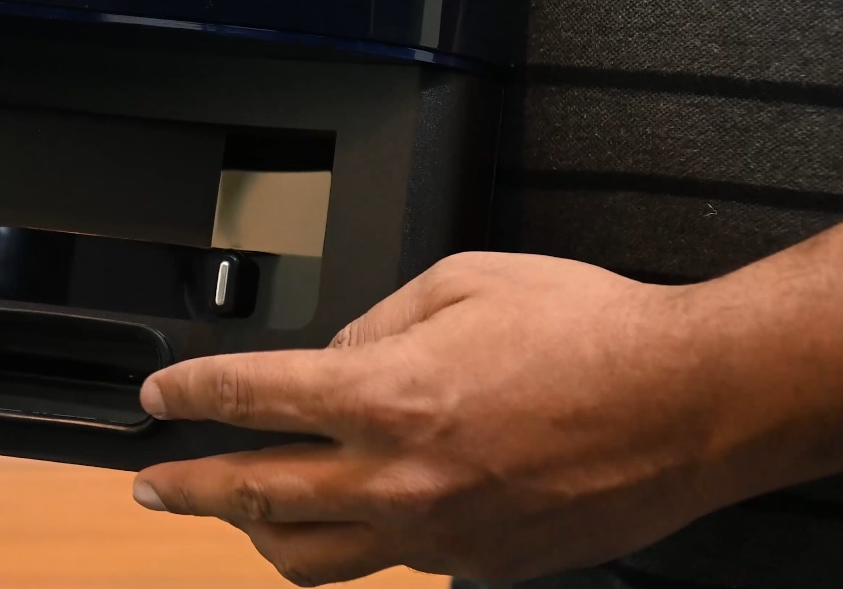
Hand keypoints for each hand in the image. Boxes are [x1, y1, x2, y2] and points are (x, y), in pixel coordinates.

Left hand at [131, 253, 749, 584]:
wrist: (688, 403)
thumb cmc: (588, 332)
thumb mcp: (462, 281)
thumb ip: (376, 322)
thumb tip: (334, 355)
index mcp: (385, 393)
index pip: (251, 396)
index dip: (191, 394)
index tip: (159, 396)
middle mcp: (398, 476)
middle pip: (256, 493)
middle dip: (190, 486)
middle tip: (153, 483)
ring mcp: (437, 534)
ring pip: (313, 556)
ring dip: (256, 535)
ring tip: (234, 519)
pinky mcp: (479, 567)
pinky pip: (396, 561)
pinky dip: (364, 537)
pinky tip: (364, 514)